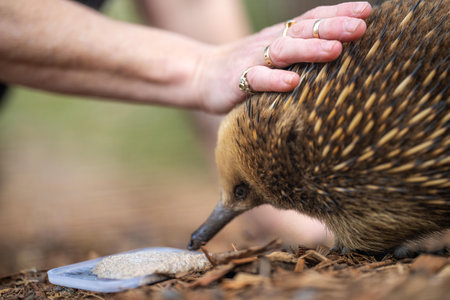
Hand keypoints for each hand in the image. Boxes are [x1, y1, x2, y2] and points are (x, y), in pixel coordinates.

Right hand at [196, 2, 371, 113]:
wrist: (204, 75)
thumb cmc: (248, 67)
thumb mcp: (275, 55)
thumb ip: (301, 52)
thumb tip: (341, 52)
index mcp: (282, 36)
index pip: (312, 19)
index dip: (338, 12)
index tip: (367, 10)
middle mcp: (270, 43)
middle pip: (303, 30)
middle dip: (333, 27)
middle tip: (361, 27)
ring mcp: (253, 61)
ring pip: (283, 51)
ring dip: (310, 50)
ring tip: (335, 50)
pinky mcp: (238, 82)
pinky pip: (257, 80)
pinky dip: (274, 81)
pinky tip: (292, 83)